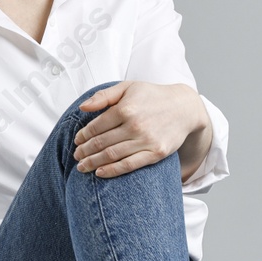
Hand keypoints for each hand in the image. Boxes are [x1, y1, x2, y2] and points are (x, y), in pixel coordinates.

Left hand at [73, 81, 204, 178]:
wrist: (184, 107)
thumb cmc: (153, 96)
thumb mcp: (128, 87)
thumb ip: (104, 96)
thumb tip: (82, 108)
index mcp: (126, 108)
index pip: (96, 126)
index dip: (83, 136)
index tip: (77, 141)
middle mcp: (135, 125)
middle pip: (101, 143)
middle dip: (85, 151)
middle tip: (77, 156)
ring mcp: (146, 140)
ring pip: (112, 155)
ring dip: (94, 163)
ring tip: (82, 167)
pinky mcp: (156, 153)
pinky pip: (130, 165)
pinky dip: (112, 171)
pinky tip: (100, 173)